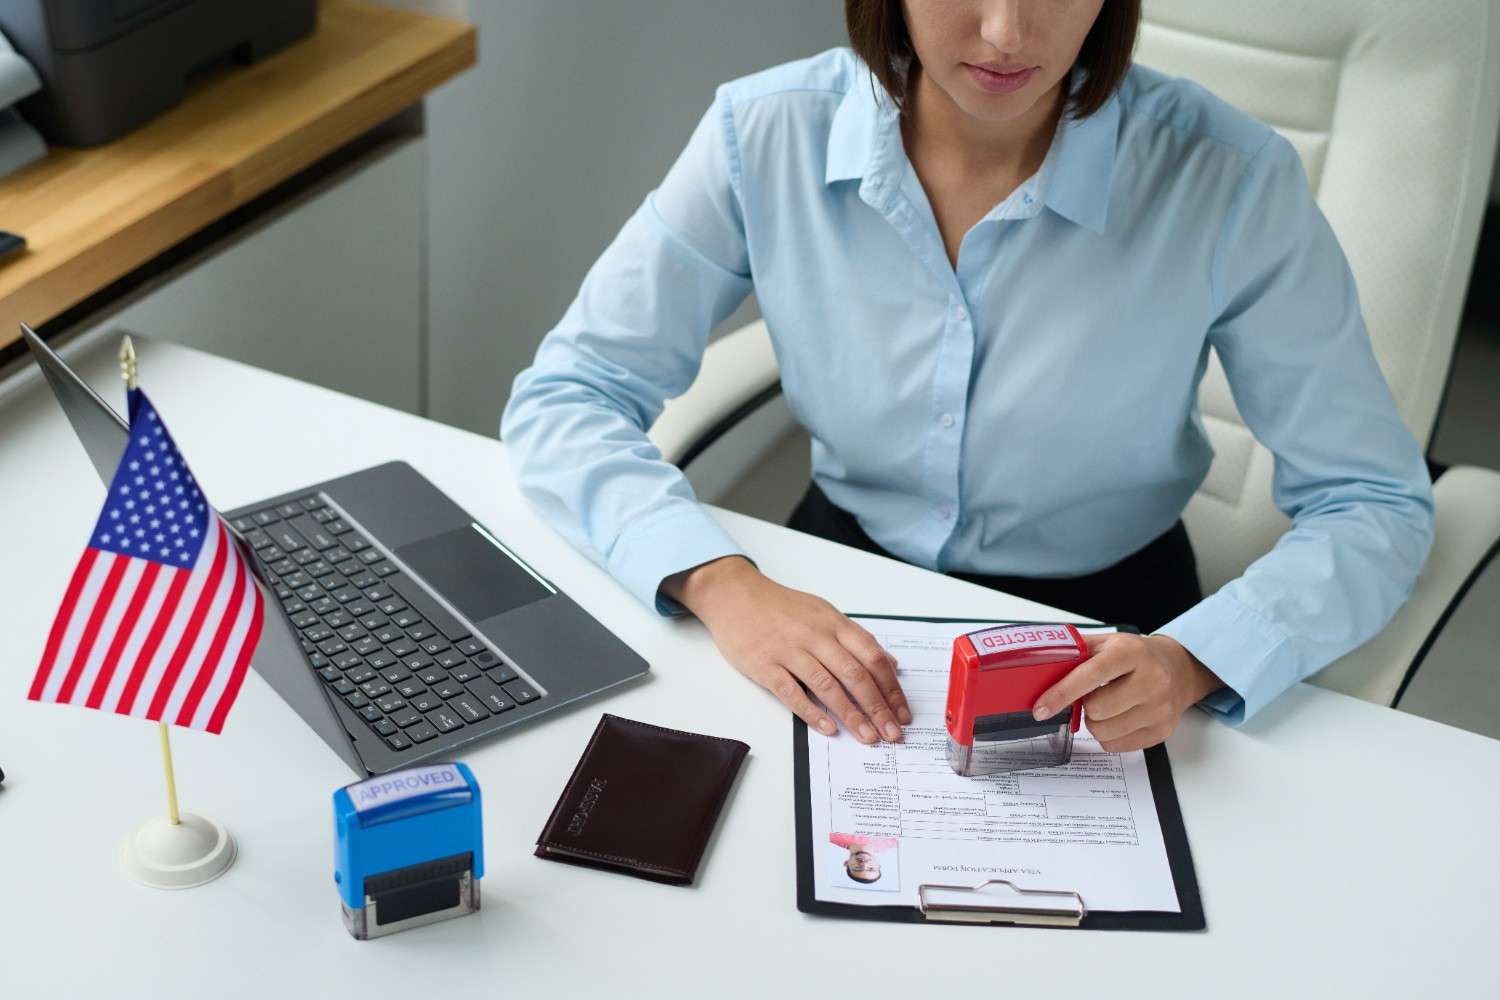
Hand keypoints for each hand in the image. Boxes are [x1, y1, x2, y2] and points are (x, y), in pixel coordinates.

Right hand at [662, 556, 911, 743]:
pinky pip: (792, 692)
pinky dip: (812, 712)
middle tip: (892, 734)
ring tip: (868, 737)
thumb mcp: (824, 613)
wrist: (735, 595)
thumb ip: (855, 639)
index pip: (872, 657)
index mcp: (834, 623)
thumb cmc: (781, 607)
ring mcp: (790, 650)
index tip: (902, 713)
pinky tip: (828, 729)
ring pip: (828, 686)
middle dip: (878, 708)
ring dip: (852, 715)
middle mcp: (816, 635)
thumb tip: (889, 663)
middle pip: (855, 674)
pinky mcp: (765, 665)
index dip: (891, 687)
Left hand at [1032, 633, 1222, 752]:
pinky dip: (1108, 735)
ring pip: (1103, 732)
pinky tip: (1119, 717)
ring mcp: (1159, 708)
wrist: (1178, 670)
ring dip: (1095, 722)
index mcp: (1131, 652)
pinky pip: (1116, 746)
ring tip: (1107, 706)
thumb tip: (1038, 668)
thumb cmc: (1135, 656)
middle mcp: (1151, 680)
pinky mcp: (1161, 731)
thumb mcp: (1107, 643)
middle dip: (1084, 706)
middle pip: (1095, 710)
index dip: (1061, 693)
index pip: (1090, 675)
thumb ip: (1076, 653)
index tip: (1041, 709)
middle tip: (1092, 695)